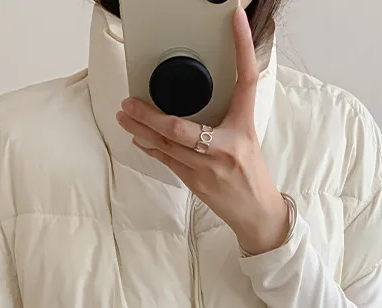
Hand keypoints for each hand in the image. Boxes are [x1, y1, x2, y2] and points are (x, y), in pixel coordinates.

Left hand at [116, 7, 288, 255]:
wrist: (258, 213)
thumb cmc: (253, 175)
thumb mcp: (248, 137)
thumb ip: (229, 115)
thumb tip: (206, 94)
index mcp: (243, 127)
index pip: (246, 79)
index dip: (241, 47)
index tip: (234, 19)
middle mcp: (225, 146)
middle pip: (180, 126)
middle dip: (149, 114)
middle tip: (129, 101)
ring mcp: (208, 168)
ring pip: (167, 145)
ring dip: (141, 130)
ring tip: (124, 116)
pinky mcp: (196, 183)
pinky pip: (168, 161)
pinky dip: (151, 148)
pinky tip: (138, 139)